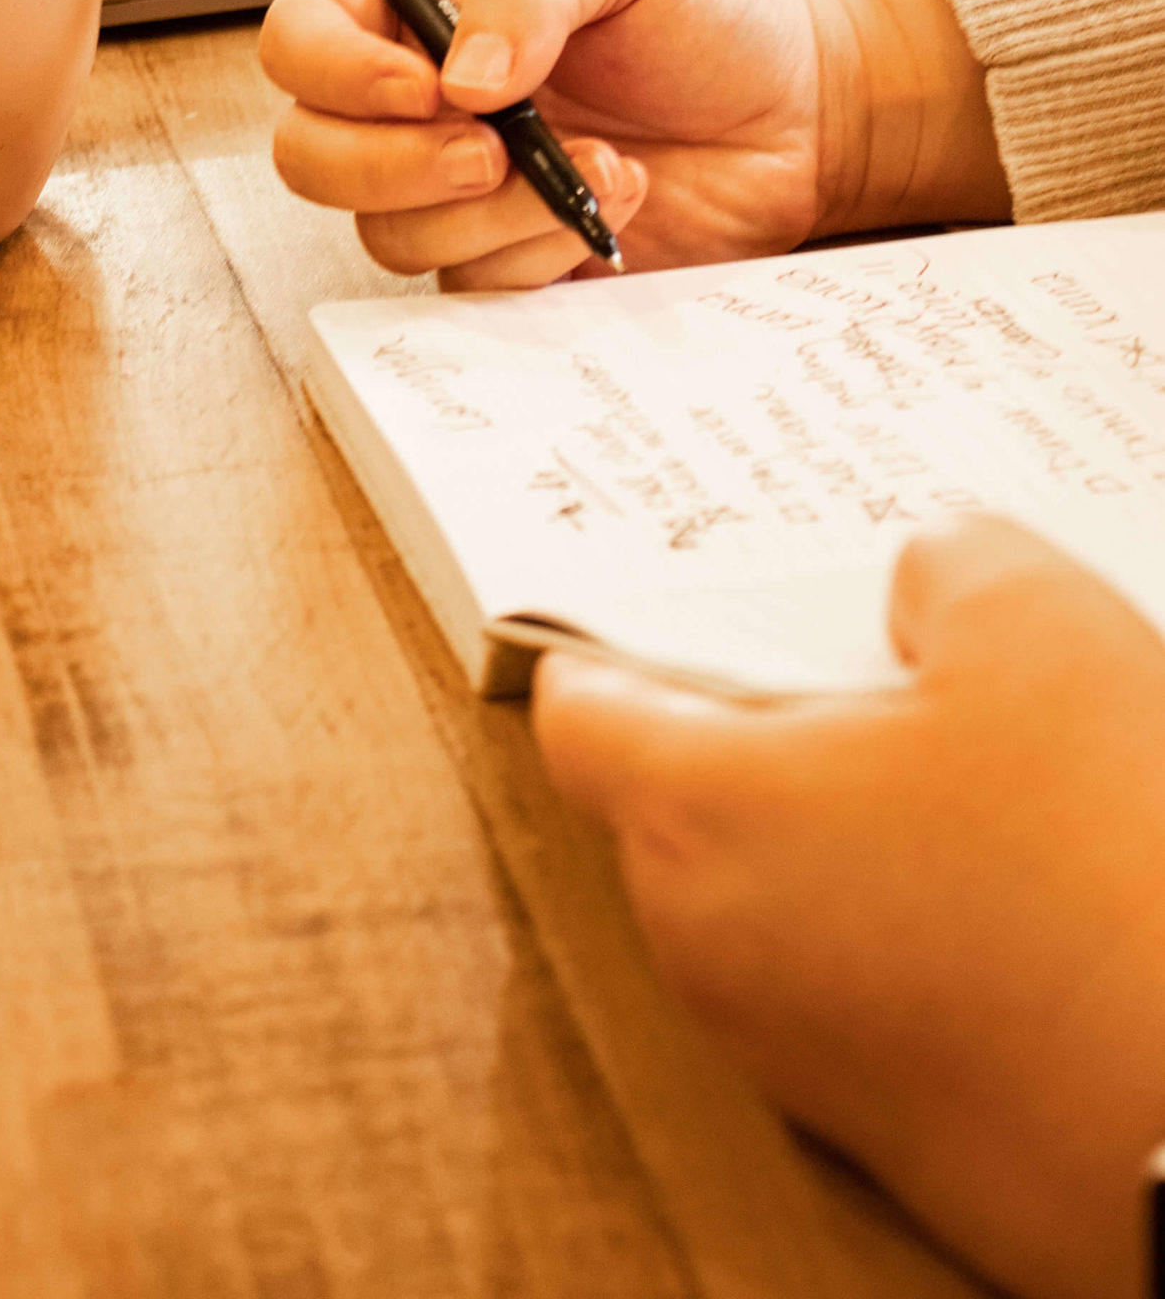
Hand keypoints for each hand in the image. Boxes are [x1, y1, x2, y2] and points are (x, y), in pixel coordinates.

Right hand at [260, 0, 1007, 285]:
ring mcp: (456, 188)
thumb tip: (460, 74)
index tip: (426, 86)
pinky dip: (538, 252)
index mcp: (421, 2)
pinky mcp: (509, 259)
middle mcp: (420, 100)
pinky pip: (469, 286)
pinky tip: (609, 204)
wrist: (805, 108)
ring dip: (493, 211)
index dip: (335, 72)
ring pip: (387, 234)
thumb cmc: (713, 11)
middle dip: (394, 164)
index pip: (303, 36)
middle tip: (493, 147)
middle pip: (311, 154)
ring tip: (596, 163)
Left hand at [534, 517, 1164, 1298]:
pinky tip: (1023, 882)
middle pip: (685, 803)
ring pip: (785, 896)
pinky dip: (914, 923)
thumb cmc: (1112, 877)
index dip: (611, 644)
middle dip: (764, 727)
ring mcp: (802, 1058)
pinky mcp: (898, 1129)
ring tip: (982, 768)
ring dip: (851, 828)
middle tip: (869, 666)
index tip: (645, 611)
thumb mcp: (1040, 629)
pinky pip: (868, 984)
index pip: (582, 719)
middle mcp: (719, 953)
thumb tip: (925, 583)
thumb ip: (951, 563)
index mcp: (703, 818)